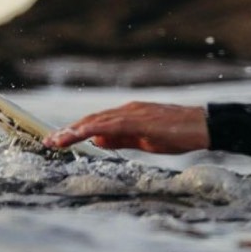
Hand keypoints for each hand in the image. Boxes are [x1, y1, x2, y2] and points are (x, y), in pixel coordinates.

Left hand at [43, 101, 210, 153]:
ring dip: (73, 130)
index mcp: (129, 114)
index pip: (96, 122)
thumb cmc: (179, 133)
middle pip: (91, 119)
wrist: (202, 126)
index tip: (58, 140)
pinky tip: (78, 136)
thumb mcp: (145, 140)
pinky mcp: (140, 120)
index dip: (75, 130)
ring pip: (96, 120)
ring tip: (55, 141)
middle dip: (68, 130)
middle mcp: (128, 110)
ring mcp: (133, 113)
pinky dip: (90, 130)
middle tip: (48, 141)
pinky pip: (110, 125)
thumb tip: (97, 141)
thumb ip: (121, 139)